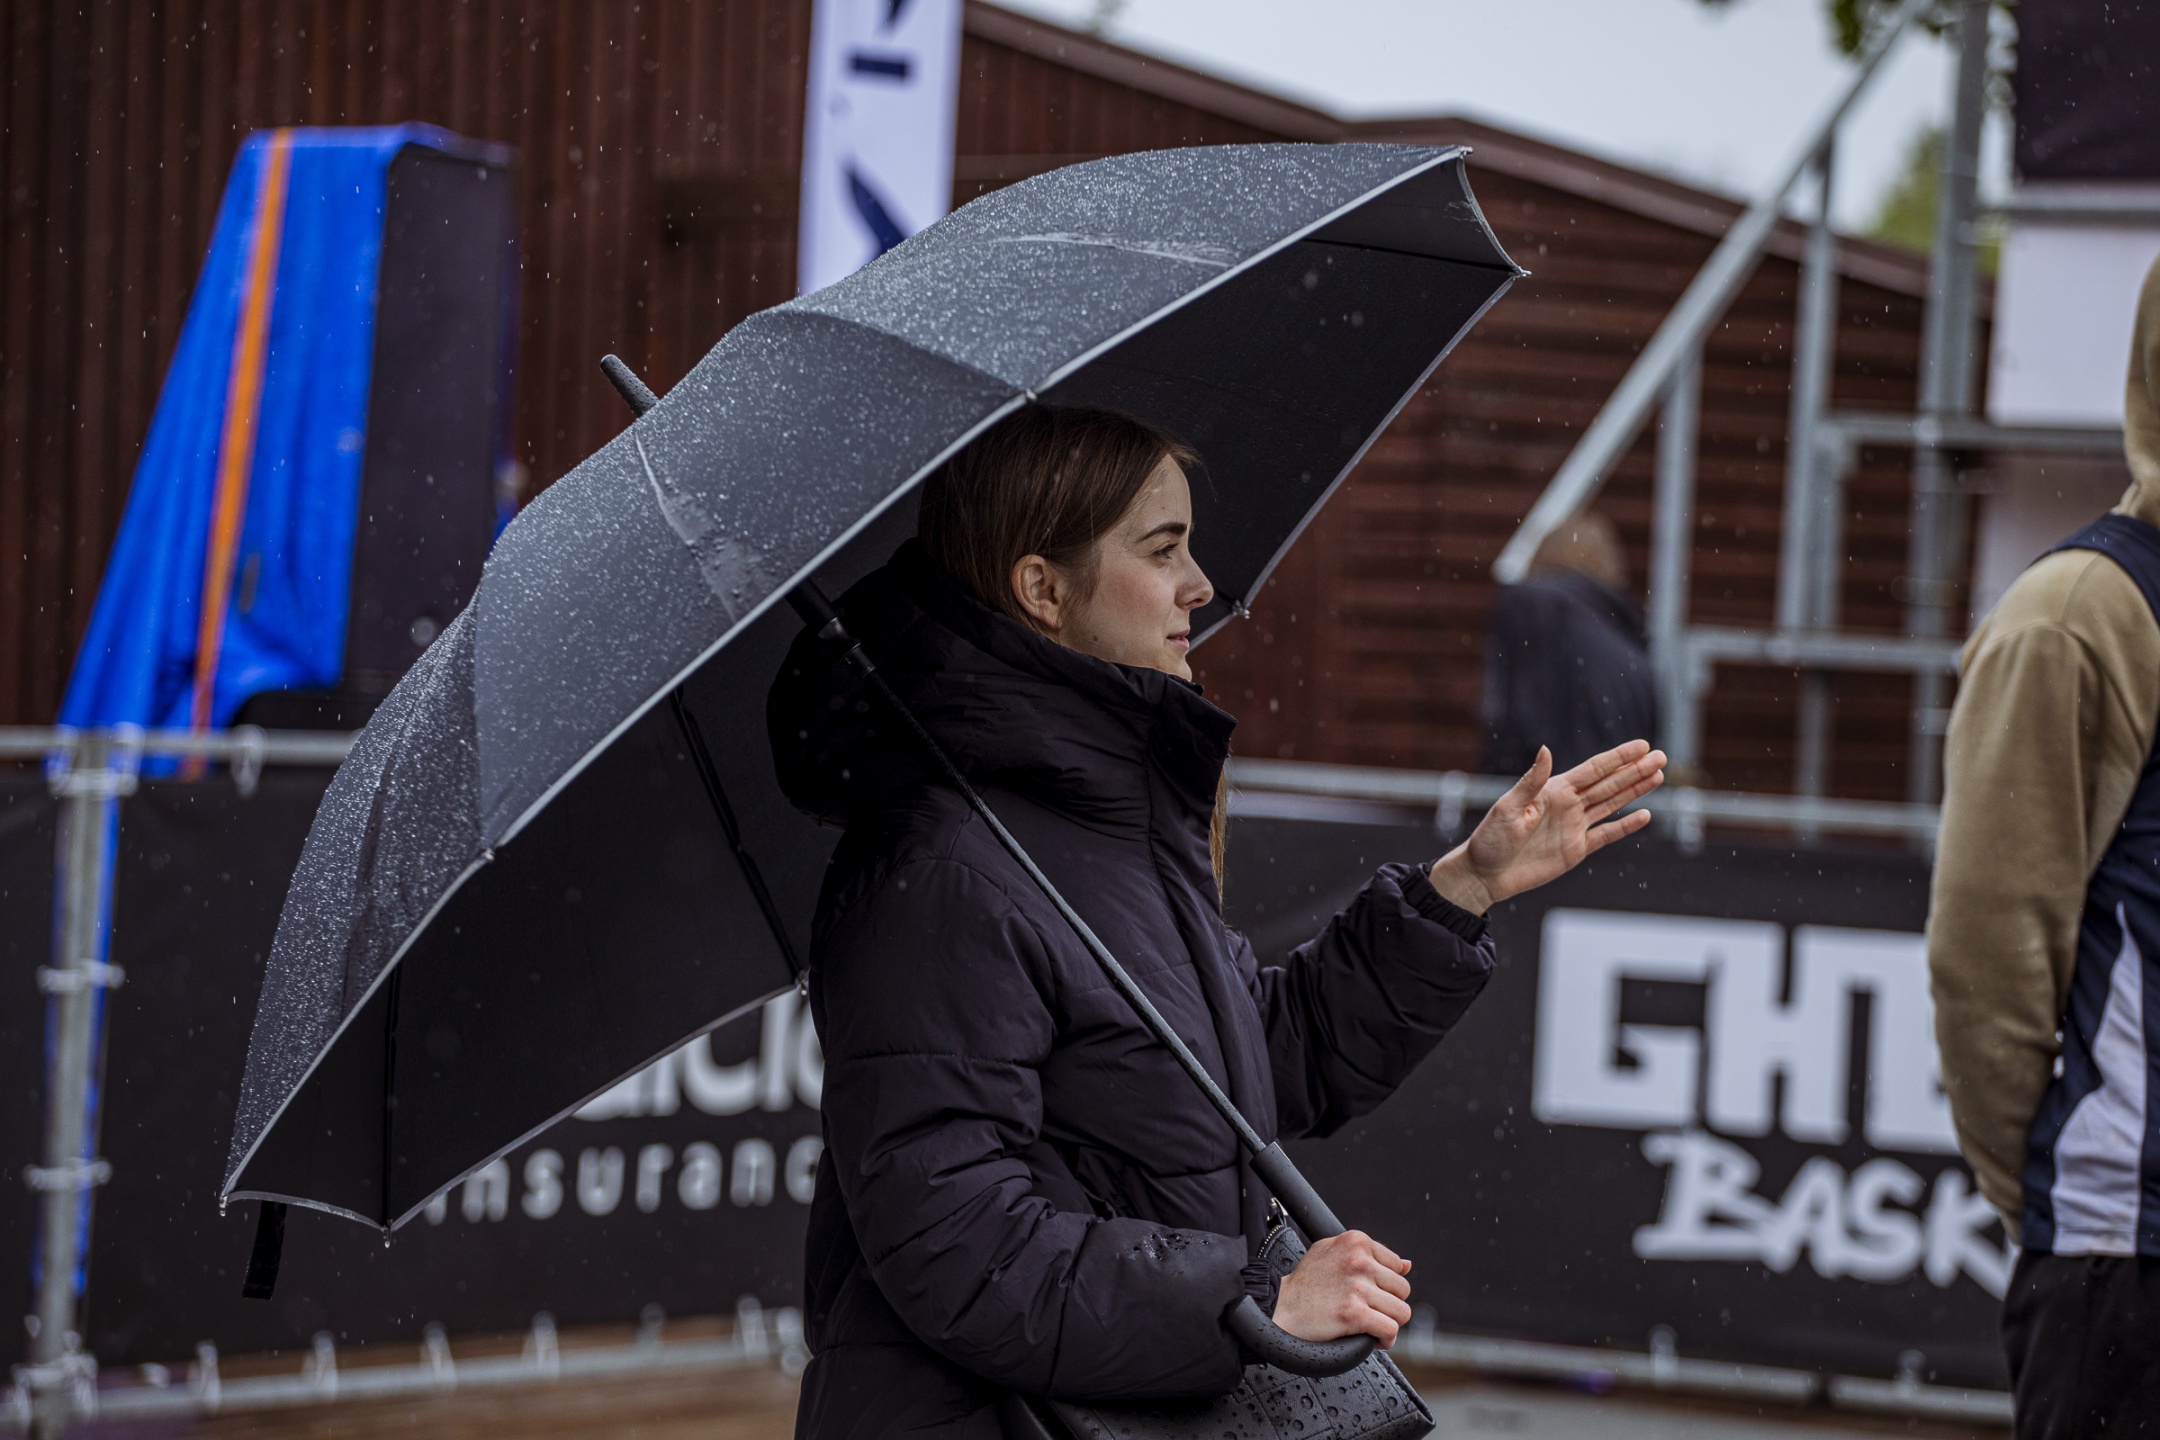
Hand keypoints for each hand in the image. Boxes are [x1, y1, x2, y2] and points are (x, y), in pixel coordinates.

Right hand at [1272, 1230, 1412, 1348]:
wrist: (1279, 1307)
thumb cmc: (1304, 1283)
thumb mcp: (1332, 1252)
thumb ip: (1368, 1255)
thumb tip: (1407, 1264)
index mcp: (1356, 1241)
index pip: (1397, 1266)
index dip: (1385, 1285)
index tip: (1369, 1294)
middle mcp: (1358, 1260)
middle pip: (1402, 1290)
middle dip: (1388, 1305)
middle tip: (1368, 1311)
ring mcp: (1357, 1287)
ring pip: (1401, 1312)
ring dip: (1388, 1323)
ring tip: (1370, 1325)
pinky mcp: (1354, 1313)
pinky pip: (1390, 1330)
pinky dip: (1385, 1340)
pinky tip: (1372, 1339)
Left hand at [1429, 740, 1665, 913]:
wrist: (1486, 874)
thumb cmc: (1491, 838)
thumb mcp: (1508, 807)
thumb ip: (1531, 781)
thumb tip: (1546, 749)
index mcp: (1553, 790)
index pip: (1593, 769)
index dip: (1619, 757)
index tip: (1642, 746)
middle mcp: (1568, 805)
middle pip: (1609, 783)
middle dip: (1636, 770)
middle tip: (1662, 756)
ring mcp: (1574, 826)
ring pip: (1612, 804)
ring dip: (1635, 790)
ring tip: (1658, 776)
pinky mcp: (1576, 849)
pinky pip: (1607, 835)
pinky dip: (1625, 825)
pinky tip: (1645, 815)